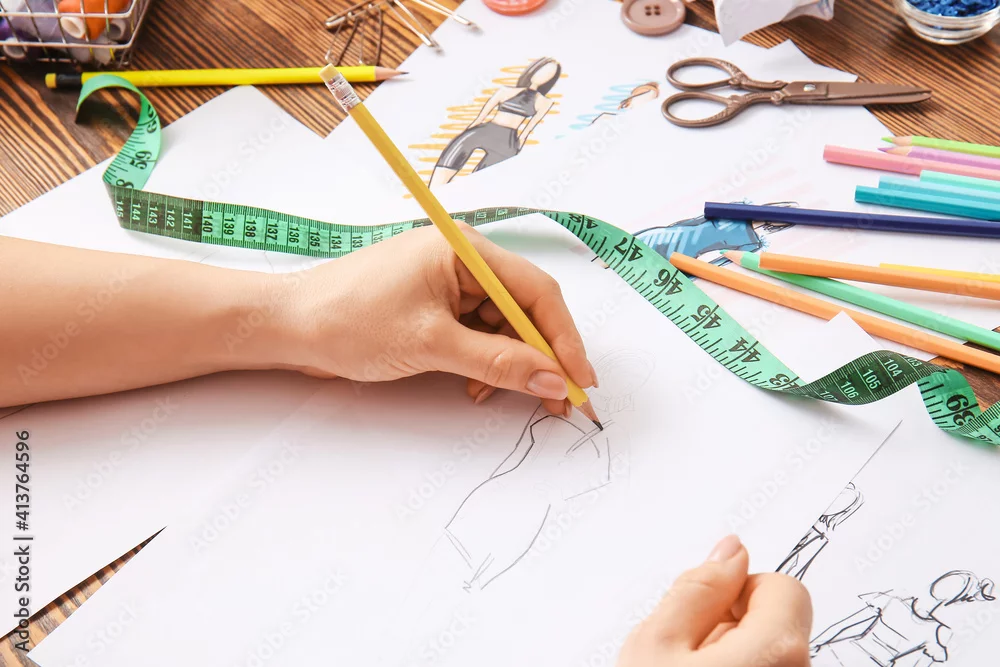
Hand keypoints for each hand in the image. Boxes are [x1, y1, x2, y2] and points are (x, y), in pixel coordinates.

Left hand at [273, 224, 596, 415]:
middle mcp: (461, 259)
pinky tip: (473, 385)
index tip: (581, 380)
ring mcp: (445, 282)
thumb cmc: (349, 320)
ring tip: (497, 396)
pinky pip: (474, 333)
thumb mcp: (432, 345)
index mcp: (464, 250)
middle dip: (538, 356)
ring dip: (507, 364)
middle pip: (522, 309)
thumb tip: (553, 380)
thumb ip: (498, 364)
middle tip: (557, 400)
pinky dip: (481, 362)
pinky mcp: (431, 304)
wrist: (286, 327)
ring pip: (499, 326)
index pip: (535, 291)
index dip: (564, 338)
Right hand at [617, 535, 811, 666]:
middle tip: (686, 655)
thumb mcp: (656, 644)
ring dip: (732, 656)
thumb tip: (728, 553)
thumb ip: (696, 590)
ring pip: (767, 653)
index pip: (782, 587)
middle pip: (776, 623)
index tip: (705, 615)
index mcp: (778, 649)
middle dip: (732, 628)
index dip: (737, 593)